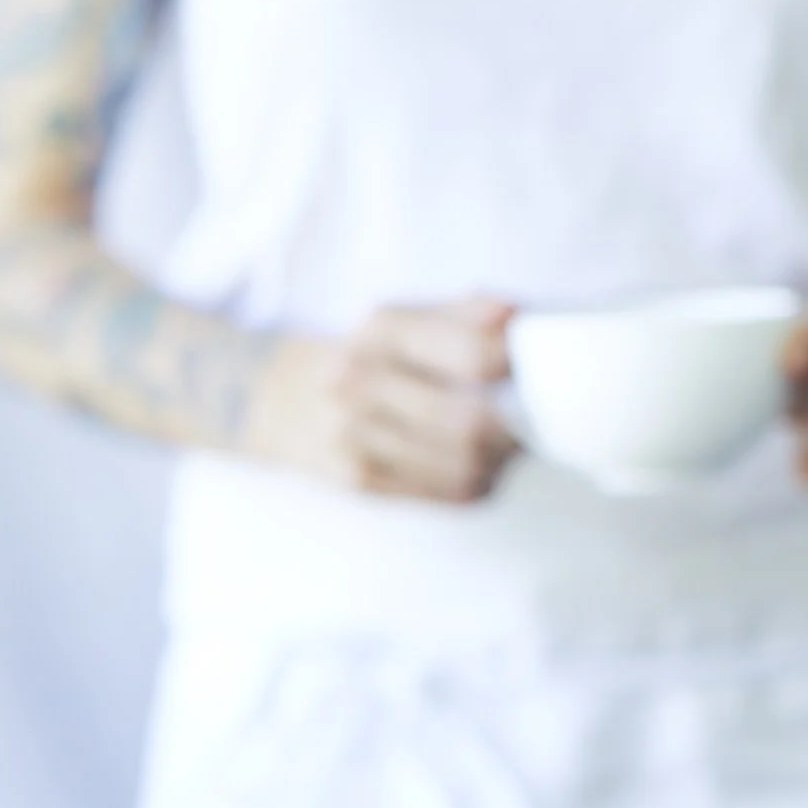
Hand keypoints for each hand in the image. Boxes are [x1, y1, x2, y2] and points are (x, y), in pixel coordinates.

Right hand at [242, 297, 516, 501]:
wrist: (277, 399)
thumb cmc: (365, 356)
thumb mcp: (403, 319)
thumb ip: (463, 313)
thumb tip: (513, 314)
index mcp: (381, 329)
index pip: (473, 354)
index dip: (517, 367)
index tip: (529, 370)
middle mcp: (359, 380)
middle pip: (473, 423)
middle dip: (513, 426)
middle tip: (528, 418)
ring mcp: (353, 437)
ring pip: (464, 467)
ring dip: (499, 460)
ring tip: (501, 442)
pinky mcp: (357, 480)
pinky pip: (444, 494)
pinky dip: (475, 482)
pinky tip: (472, 464)